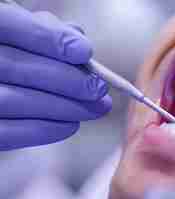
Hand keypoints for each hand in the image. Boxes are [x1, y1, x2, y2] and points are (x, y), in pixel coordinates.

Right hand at [0, 3, 111, 149]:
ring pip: (16, 101)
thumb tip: (77, 38)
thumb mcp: (21, 30)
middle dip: (69, 80)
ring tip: (96, 108)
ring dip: (66, 107)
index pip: (11, 25)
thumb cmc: (13, 52)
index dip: (52, 40)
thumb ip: (44, 29)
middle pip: (18, 68)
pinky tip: (71, 124)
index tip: (85, 52)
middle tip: (100, 89)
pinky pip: (9, 133)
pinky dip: (47, 129)